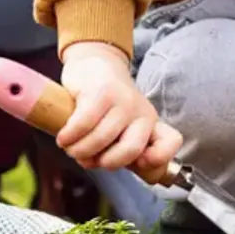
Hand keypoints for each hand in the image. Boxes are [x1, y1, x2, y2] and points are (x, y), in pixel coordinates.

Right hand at [56, 41, 181, 176]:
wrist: (93, 62)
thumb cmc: (105, 103)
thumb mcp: (122, 125)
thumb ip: (126, 148)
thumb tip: (125, 171)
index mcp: (150, 122)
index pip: (171, 142)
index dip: (156, 160)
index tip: (135, 166)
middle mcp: (142, 111)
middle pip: (130, 151)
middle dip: (104, 163)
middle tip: (88, 158)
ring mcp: (122, 101)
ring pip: (101, 140)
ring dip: (79, 151)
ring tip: (70, 147)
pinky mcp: (100, 92)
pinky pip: (83, 125)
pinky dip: (69, 137)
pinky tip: (64, 137)